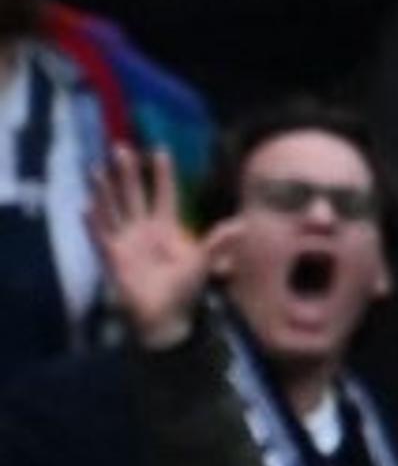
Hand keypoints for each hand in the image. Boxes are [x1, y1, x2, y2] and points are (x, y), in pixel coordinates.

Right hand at [86, 143, 228, 349]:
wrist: (166, 318)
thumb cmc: (185, 290)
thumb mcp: (203, 263)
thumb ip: (218, 242)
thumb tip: (242, 224)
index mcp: (166, 228)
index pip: (164, 194)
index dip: (162, 174)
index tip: (160, 151)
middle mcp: (143, 229)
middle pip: (134, 195)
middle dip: (128, 173)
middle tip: (121, 148)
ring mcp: (126, 241)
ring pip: (114, 209)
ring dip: (105, 190)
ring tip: (97, 169)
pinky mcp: (114, 257)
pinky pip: (102, 236)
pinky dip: (95, 222)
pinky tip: (87, 206)